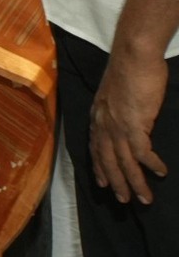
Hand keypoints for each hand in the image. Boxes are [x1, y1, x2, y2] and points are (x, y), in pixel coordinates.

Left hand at [89, 50, 168, 203]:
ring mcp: (117, 126)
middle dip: (116, 183)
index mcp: (97, 117)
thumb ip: (117, 110)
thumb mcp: (115, 94)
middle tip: (124, 201)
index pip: (94, 148)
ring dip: (135, 182)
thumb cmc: (129, 70)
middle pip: (107, 161)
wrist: (133, 56)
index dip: (99, 167)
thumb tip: (127, 119)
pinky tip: (161, 172)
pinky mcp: (134, 124)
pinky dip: (151, 164)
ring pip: (124, 163)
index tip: (102, 183)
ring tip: (145, 198)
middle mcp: (103, 124)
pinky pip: (142, 152)